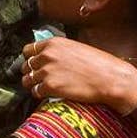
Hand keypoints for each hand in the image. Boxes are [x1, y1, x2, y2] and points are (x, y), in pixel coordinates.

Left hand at [18, 37, 136, 115]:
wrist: (110, 78)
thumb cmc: (98, 64)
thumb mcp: (75, 48)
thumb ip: (58, 51)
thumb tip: (46, 57)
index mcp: (53, 43)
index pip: (28, 50)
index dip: (31, 59)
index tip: (35, 65)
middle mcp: (47, 55)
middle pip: (26, 66)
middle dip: (32, 73)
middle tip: (40, 79)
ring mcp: (47, 71)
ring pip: (28, 80)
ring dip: (34, 85)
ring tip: (43, 88)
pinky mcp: (50, 86)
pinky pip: (36, 92)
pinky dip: (40, 94)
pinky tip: (49, 94)